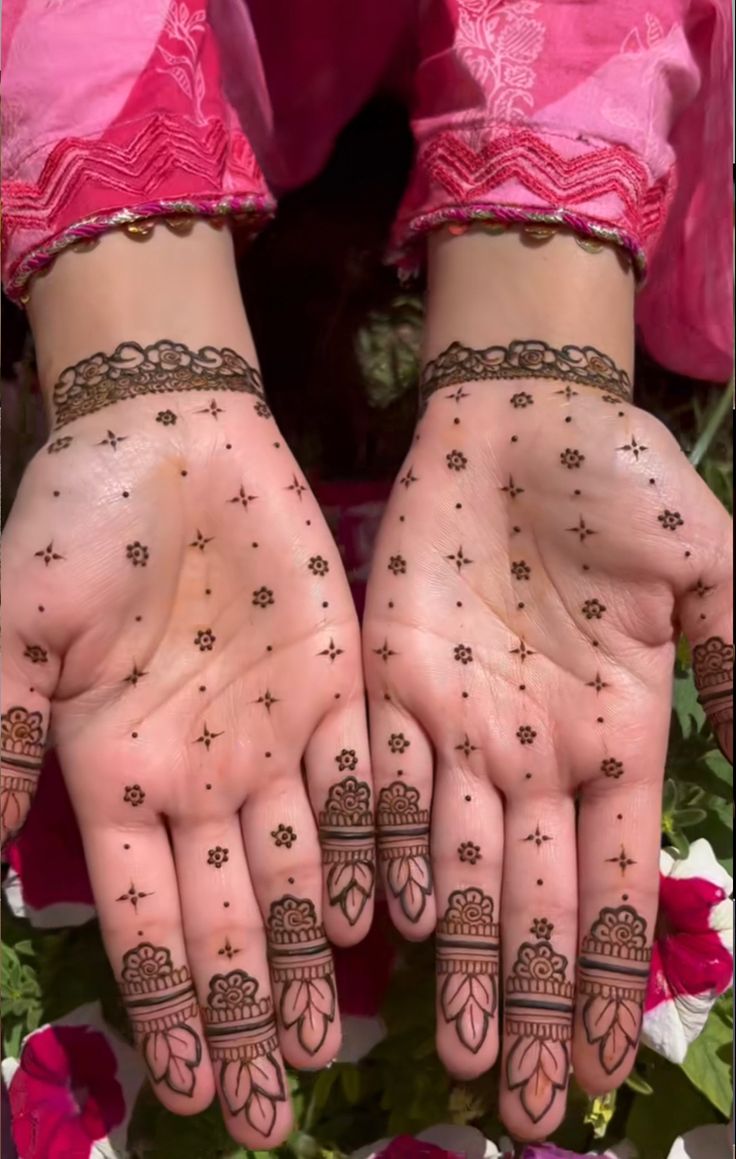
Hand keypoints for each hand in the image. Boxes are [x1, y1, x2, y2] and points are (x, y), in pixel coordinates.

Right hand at [1, 349, 373, 1146]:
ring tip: (333, 1040)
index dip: (170, 1004)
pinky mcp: (338, 682)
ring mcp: (274, 732)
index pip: (146, 916)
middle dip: (249, 1010)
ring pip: (301, 867)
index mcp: (117, 770)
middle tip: (279, 1113)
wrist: (168, 434)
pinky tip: (387, 913)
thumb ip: (0, 736)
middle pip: (229, 915)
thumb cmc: (80, 522)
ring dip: (314, 953)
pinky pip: (362, 780)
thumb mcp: (18, 631)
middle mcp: (201, 771)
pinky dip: (372, 845)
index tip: (196, 1093)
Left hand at [363, 363, 731, 1138]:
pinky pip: (387, 782)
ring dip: (459, 955)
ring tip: (452, 1050)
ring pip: (457, 862)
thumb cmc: (620, 483)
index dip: (609, 970)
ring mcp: (460, 720)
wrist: (522, 415)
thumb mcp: (708, 572)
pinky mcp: (390, 680)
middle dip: (528, 998)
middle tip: (515, 1101)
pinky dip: (389, 850)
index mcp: (615, 732)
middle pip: (532, 898)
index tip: (603, 1061)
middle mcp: (534, 748)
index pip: (613, 879)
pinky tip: (390, 923)